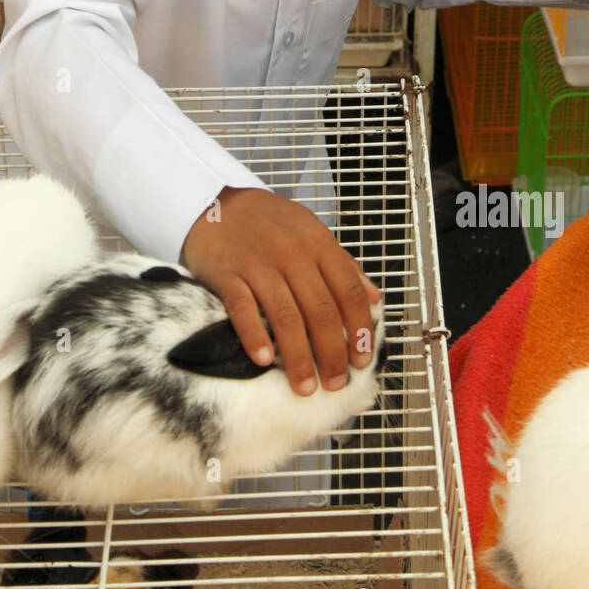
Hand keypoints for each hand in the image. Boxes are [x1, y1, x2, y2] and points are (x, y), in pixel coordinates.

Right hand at [182, 186, 380, 397]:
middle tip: (335, 383)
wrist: (215, 201)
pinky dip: (255, 336)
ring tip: (304, 386)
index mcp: (317, 242)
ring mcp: (258, 263)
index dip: (360, 329)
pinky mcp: (227, 273)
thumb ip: (343, 263)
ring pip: (285, 316)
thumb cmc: (268, 222)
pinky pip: (243, 309)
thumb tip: (374, 298)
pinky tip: (265, 360)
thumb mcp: (310, 230)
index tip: (363, 359)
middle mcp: (291, 252)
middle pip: (321, 310)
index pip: (348, 290)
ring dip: (298, 358)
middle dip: (332, 353)